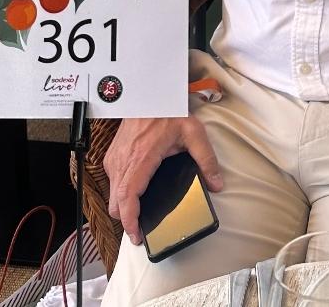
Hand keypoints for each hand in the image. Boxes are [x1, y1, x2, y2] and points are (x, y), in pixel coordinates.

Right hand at [104, 116, 223, 245]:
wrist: (150, 94)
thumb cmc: (168, 110)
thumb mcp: (194, 133)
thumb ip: (207, 159)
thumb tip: (217, 183)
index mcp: (141, 159)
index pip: (128, 197)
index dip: (130, 221)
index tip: (137, 235)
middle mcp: (123, 161)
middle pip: (116, 203)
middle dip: (127, 219)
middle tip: (143, 229)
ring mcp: (115, 159)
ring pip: (112, 194)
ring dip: (123, 206)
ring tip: (140, 215)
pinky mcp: (112, 156)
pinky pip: (113, 182)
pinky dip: (121, 193)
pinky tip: (136, 194)